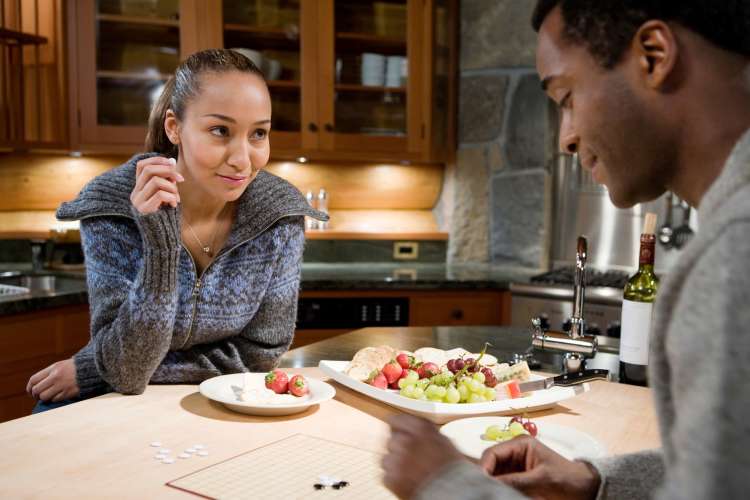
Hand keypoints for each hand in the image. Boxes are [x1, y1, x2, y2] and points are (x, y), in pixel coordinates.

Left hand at [26, 358, 79, 401]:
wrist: (92, 368)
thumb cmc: (75, 367)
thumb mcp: (60, 365)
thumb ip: (48, 374)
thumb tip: (36, 385)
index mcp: (53, 368)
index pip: (33, 379)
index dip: (29, 387)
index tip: (30, 391)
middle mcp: (56, 377)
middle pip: (37, 389)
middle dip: (35, 395)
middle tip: (38, 396)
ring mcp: (62, 385)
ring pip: (44, 396)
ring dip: (44, 398)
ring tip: (48, 397)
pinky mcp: (68, 392)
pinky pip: (55, 399)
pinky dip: (54, 399)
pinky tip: (57, 396)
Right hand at [130, 156, 183, 213]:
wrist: (162, 237)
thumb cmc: (166, 215)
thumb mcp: (167, 194)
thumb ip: (167, 179)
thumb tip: (171, 160)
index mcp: (139, 188)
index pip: (141, 165)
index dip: (157, 160)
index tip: (172, 164)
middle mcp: (135, 194)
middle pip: (148, 170)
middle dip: (168, 171)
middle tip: (181, 179)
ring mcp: (138, 202)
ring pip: (155, 181)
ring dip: (172, 187)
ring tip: (176, 197)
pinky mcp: (144, 210)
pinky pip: (160, 194)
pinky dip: (171, 197)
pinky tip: (173, 204)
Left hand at [382, 414, 465, 498]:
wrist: (453, 493)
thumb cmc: (453, 471)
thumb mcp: (443, 441)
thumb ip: (426, 432)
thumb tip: (416, 429)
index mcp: (419, 428)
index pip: (396, 420)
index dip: (399, 428)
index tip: (399, 433)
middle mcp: (405, 441)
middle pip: (392, 440)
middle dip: (399, 448)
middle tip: (411, 458)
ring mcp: (396, 460)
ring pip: (387, 458)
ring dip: (396, 464)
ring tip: (411, 472)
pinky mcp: (390, 478)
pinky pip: (387, 476)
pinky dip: (395, 479)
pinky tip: (409, 481)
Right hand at [480, 435, 599, 499]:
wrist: (586, 489)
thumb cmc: (568, 479)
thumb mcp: (541, 479)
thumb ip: (516, 481)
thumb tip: (492, 485)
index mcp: (520, 444)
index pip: (492, 453)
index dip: (483, 467)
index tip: (479, 483)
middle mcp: (514, 454)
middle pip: (490, 465)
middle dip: (486, 477)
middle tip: (482, 491)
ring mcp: (515, 467)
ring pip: (494, 476)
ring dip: (492, 485)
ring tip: (489, 493)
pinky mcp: (518, 481)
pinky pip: (503, 485)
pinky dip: (499, 490)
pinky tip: (497, 495)